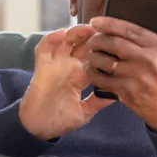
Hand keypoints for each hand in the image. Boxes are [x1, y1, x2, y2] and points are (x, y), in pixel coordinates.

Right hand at [19, 26, 113, 140]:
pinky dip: (51, 39)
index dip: (105, 48)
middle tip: (105, 29)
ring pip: (65, 41)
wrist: (39, 128)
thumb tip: (118, 94)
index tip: (118, 41)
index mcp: (81, 76)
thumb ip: (99, 101)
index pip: (95, 56)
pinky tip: (61, 34)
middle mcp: (69, 67)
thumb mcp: (85, 112)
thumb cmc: (61, 120)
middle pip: (82, 44)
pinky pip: (44, 49)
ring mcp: (55, 65)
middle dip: (93, 35)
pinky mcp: (42, 67)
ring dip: (75, 32)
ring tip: (88, 28)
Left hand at [85, 12, 156, 133]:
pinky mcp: (128, 91)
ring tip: (90, 54)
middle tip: (91, 39)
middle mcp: (150, 60)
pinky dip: (93, 73)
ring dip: (93, 56)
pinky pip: (103, 79)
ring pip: (106, 60)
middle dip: (97, 39)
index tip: (96, 21)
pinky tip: (91, 69)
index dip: (110, 23)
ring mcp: (138, 76)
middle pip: (114, 42)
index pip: (130, 29)